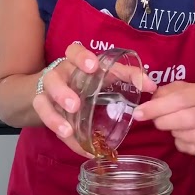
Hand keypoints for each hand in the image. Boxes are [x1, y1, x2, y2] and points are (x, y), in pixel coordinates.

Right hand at [31, 42, 156, 156]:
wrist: (57, 90)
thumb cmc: (89, 80)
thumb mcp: (108, 74)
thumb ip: (129, 76)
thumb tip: (152, 86)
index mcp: (75, 63)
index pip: (73, 52)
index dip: (81, 57)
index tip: (93, 66)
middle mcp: (59, 76)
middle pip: (53, 78)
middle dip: (62, 91)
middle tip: (75, 104)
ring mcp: (48, 94)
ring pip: (42, 101)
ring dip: (54, 116)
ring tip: (68, 130)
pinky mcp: (44, 111)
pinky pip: (46, 122)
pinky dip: (60, 134)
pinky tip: (73, 142)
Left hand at [132, 80, 194, 154]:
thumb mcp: (184, 89)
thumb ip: (166, 93)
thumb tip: (149, 103)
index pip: (181, 98)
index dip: (157, 107)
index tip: (139, 113)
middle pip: (188, 118)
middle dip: (165, 122)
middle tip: (156, 122)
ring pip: (194, 136)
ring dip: (176, 133)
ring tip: (172, 128)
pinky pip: (194, 149)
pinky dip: (182, 144)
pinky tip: (180, 137)